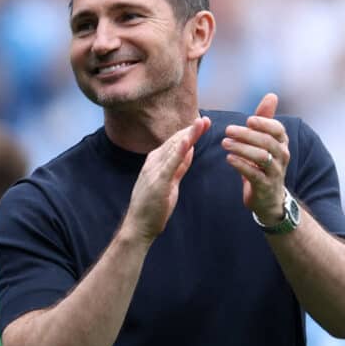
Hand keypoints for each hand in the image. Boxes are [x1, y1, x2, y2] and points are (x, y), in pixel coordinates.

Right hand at [123, 116, 211, 244]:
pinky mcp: (158, 182)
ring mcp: (154, 171)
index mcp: (156, 162)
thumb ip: (179, 166)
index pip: (174, 144)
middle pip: (175, 142)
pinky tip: (188, 141)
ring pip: (173, 149)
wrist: (139, 226)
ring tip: (200, 123)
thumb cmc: (153, 206)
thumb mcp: (170, 182)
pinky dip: (179, 151)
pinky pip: (171, 164)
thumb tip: (189, 150)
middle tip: (205, 120)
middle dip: (191, 130)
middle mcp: (153, 163)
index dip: (188, 133)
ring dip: (188, 135)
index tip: (201, 124)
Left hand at [223, 93, 289, 224]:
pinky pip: (254, 174)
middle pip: (267, 142)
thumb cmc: (264, 165)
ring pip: (261, 157)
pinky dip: (241, 165)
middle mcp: (282, 157)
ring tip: (225, 143)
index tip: (248, 120)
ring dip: (242, 148)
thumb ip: (265, 119)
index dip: (264, 123)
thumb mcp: (266, 141)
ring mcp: (275, 172)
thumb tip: (271, 95)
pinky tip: (228, 158)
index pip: (278, 129)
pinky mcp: (265, 186)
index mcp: (282, 144)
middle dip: (247, 134)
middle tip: (228, 130)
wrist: (269, 199)